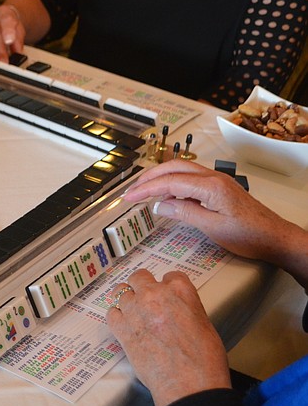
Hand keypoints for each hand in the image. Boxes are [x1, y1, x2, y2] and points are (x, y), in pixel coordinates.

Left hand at [106, 270, 230, 405]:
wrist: (189, 384)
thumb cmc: (203, 360)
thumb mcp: (204, 323)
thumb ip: (186, 308)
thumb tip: (177, 309)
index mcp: (180, 290)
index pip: (170, 275)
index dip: (168, 285)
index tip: (166, 293)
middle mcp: (154, 294)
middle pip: (139, 277)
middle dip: (142, 286)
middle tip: (146, 298)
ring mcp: (135, 309)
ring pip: (121, 292)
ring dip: (128, 301)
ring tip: (134, 313)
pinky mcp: (121, 328)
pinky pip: (111, 313)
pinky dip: (116, 317)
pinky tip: (124, 324)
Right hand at [123, 159, 306, 264]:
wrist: (275, 237)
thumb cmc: (250, 235)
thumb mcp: (213, 228)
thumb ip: (184, 213)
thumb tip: (160, 205)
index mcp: (211, 187)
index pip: (170, 182)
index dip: (146, 189)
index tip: (129, 197)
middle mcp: (214, 178)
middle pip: (174, 168)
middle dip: (150, 177)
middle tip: (132, 190)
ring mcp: (217, 181)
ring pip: (182, 170)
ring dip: (161, 178)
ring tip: (144, 192)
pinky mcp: (219, 188)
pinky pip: (191, 179)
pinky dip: (174, 184)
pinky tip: (168, 198)